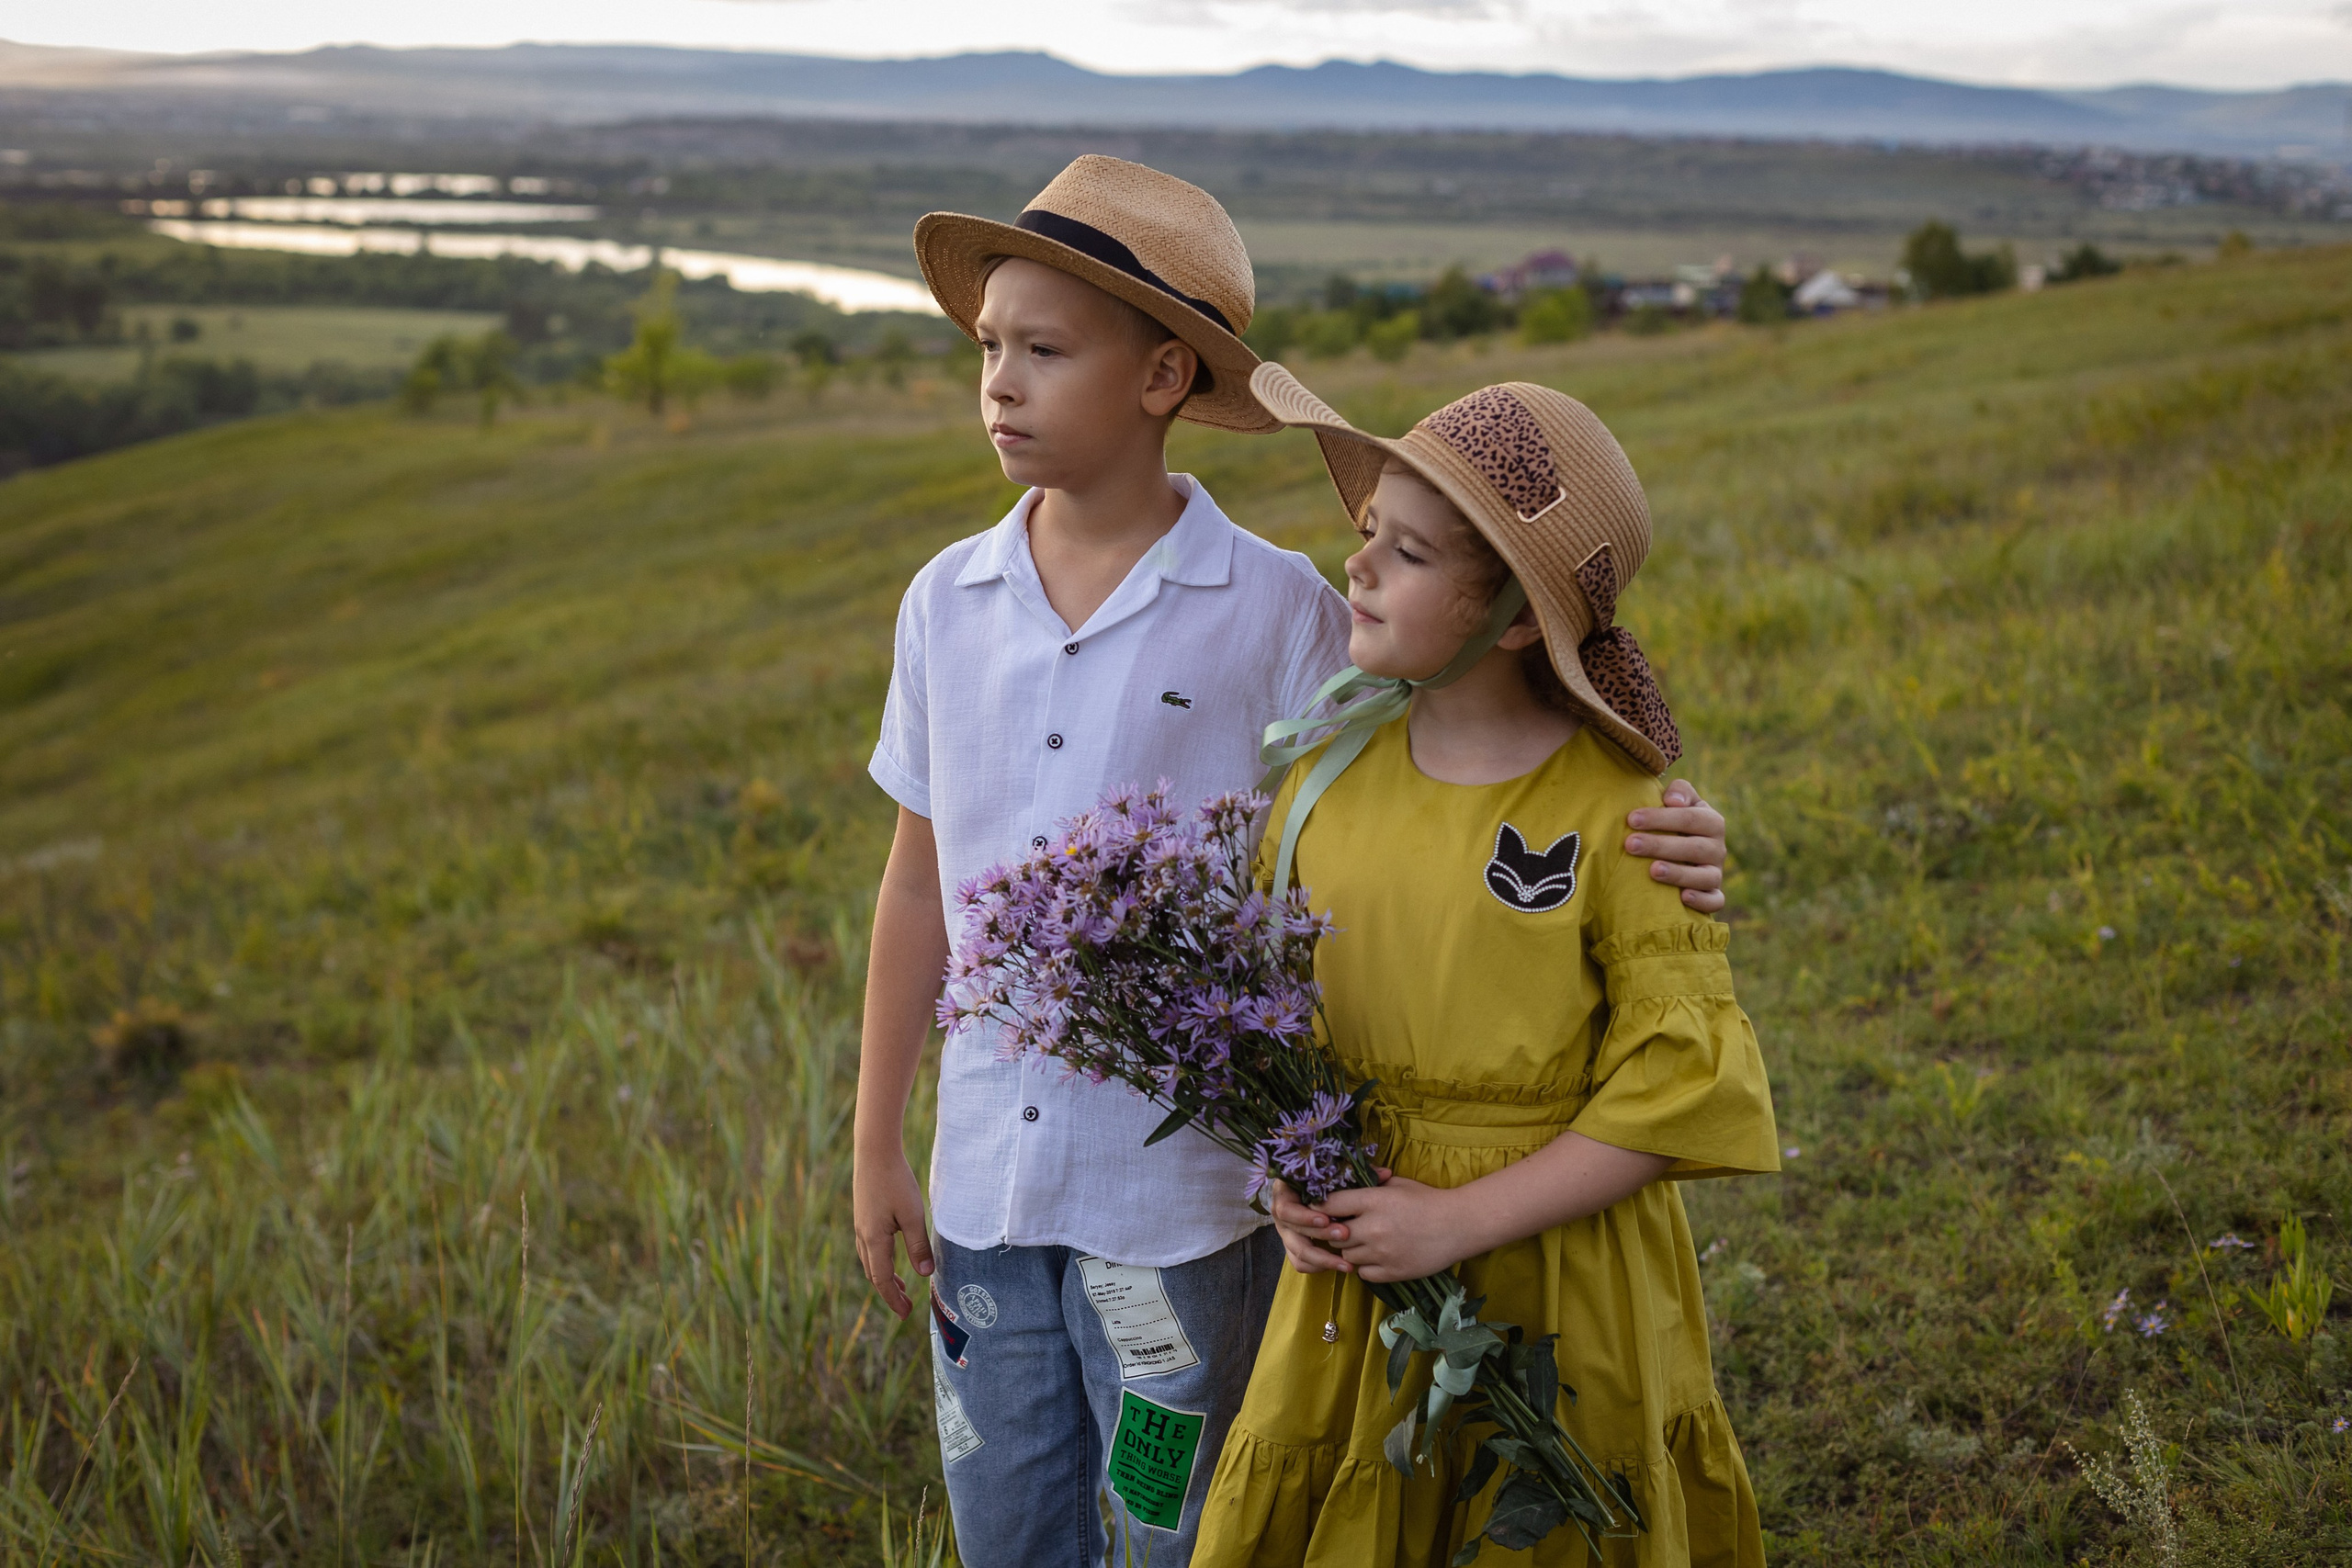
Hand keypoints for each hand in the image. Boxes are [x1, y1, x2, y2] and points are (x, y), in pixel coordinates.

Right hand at [852, 1146, 933, 1318]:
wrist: (874, 1151)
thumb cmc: (895, 1181)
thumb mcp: (913, 1215)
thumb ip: (918, 1246)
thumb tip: (924, 1276)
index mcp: (874, 1240)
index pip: (882, 1280)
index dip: (894, 1299)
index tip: (906, 1314)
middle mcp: (863, 1236)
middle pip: (873, 1274)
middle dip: (889, 1292)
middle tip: (906, 1306)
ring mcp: (860, 1225)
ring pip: (869, 1261)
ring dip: (884, 1277)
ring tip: (902, 1287)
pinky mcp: (863, 1215)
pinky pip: (869, 1247)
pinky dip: (880, 1261)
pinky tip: (891, 1255)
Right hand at [1269, 1180, 1351, 1274]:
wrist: (1322, 1190)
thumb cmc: (1327, 1177)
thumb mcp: (1334, 1172)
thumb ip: (1350, 1174)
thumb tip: (1381, 1174)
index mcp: (1285, 1193)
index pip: (1286, 1209)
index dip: (1304, 1217)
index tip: (1326, 1219)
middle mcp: (1282, 1214)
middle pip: (1293, 1232)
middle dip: (1320, 1235)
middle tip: (1345, 1235)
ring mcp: (1287, 1232)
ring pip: (1298, 1252)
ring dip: (1322, 1259)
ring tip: (1347, 1263)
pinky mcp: (1293, 1247)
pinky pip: (1300, 1263)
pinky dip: (1318, 1267)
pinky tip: (1338, 1265)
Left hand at [1317, 1173, 1473, 1283]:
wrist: (1459, 1225)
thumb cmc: (1428, 1200)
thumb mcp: (1398, 1183)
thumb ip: (1371, 1182)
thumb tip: (1348, 1177)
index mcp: (1373, 1201)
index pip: (1330, 1205)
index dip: (1323, 1207)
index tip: (1326, 1209)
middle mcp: (1372, 1228)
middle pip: (1334, 1234)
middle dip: (1338, 1231)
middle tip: (1348, 1227)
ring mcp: (1381, 1253)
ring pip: (1346, 1256)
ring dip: (1351, 1249)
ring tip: (1365, 1242)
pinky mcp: (1391, 1272)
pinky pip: (1363, 1273)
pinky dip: (1365, 1266)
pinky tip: (1377, 1256)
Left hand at [1626, 779, 1726, 914]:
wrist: (1683, 851)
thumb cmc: (1674, 822)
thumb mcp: (1678, 802)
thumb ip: (1679, 791)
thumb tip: (1672, 801)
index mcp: (1711, 822)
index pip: (1690, 818)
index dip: (1661, 818)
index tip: (1632, 819)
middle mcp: (1717, 848)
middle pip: (1694, 847)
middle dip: (1660, 845)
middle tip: (1630, 844)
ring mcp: (1716, 873)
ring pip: (1705, 876)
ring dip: (1679, 874)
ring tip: (1653, 870)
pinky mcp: (1714, 895)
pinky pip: (1715, 901)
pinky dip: (1702, 900)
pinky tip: (1683, 897)